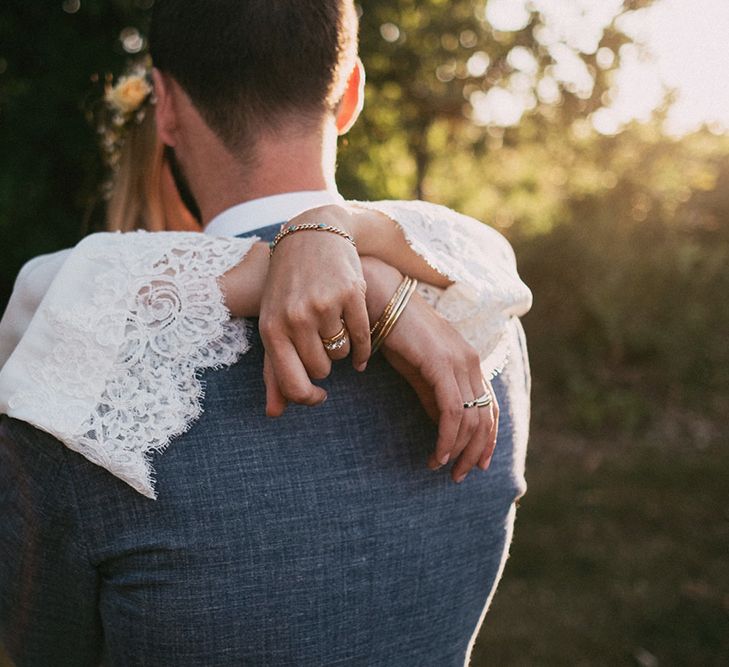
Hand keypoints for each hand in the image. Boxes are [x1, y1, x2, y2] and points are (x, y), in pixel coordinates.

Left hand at [259, 205, 370, 415]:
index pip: (292, 384)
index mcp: (271, 329)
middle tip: (321, 341)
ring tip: (332, 325)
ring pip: (342, 354)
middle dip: (324, 362)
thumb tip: (275, 414)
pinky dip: (363, 345)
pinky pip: (363, 338)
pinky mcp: (350, 294)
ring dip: (341, 347)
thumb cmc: (288, 286)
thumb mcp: (273, 324)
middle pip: (322, 370)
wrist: (312, 235)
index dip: (308, 398)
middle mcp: (296, 317)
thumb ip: (274, 370)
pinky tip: (358, 337)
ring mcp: (324, 304)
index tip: (319, 397)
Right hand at [362, 257, 498, 481]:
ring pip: (470, 419)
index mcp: (469, 362)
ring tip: (441, 467)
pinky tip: (437, 454)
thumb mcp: (420, 371)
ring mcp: (459, 362)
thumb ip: (434, 395)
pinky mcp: (441, 364)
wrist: (382, 300)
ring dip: (457, 450)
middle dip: (474, 452)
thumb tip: (444, 426)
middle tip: (458, 476)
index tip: (476, 463)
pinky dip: (447, 438)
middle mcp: (471, 361)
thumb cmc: (397, 333)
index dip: (487, 439)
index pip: (489, 407)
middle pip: (485, 418)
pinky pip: (452, 411)